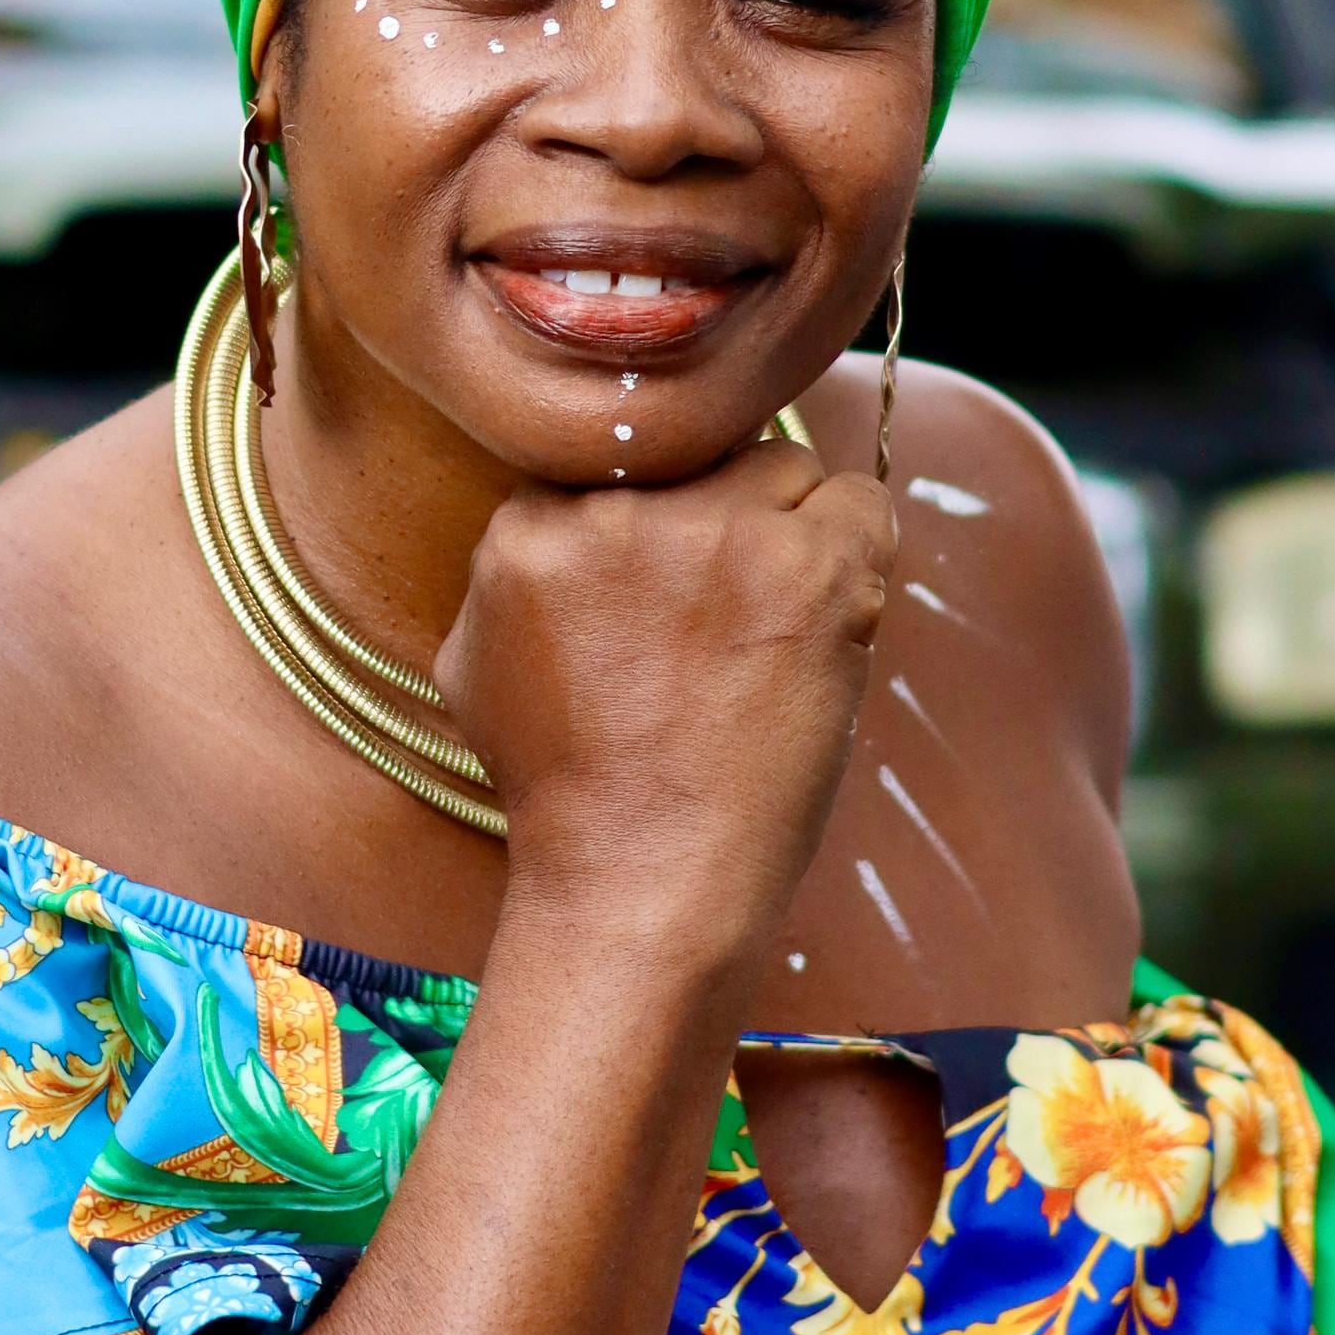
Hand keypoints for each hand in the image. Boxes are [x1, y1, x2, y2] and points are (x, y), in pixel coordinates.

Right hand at [436, 438, 894, 975]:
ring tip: (772, 629)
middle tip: (725, 610)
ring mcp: (719, 535)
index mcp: (530, 526)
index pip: (623, 456)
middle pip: (705, 451)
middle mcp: (619, 512)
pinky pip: (861, 500)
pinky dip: (857, 551)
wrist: (640, 884)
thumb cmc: (567, 793)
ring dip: (790, 532)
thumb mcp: (473, 664)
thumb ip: (511, 566)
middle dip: (721, 515)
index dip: (657, 517)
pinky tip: (829, 619)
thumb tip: (561, 511)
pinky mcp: (808, 571)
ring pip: (783, 464)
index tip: (668, 584)